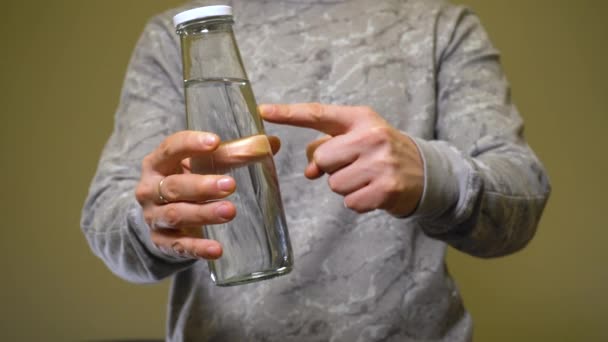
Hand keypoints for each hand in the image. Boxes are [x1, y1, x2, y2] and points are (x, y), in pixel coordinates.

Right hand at [135, 131, 279, 258]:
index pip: (170, 148)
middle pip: (174, 186)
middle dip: (202, 186)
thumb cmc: (186, 182)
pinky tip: (217, 249)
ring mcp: (154, 217)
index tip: (215, 141)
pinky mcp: (161, 242)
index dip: (190, 144)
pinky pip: (179, 246)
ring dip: (203, 214)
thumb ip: (232, 154)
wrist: (162, 220)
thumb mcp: (201, 166)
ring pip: (176, 215)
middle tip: (230, 185)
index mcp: (158, 163)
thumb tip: (271, 143)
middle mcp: (150, 189)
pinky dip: (198, 248)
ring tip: (230, 211)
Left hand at [260, 103, 422, 216]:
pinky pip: (350, 202)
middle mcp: (372, 137)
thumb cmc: (383, 153)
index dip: (289, 113)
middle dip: (331, 168)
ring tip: (366, 178)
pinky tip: (374, 191)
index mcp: (361, 119)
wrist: (426, 173)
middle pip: (322, 159)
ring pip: (334, 184)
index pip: (319, 114)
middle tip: (354, 166)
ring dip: (345, 186)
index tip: (263, 110)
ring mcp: (380, 163)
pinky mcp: (386, 189)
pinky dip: (358, 201)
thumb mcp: (359, 139)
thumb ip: (329, 147)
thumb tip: (309, 170)